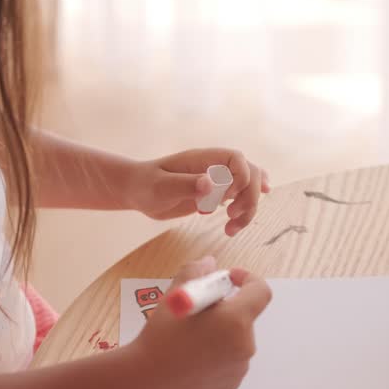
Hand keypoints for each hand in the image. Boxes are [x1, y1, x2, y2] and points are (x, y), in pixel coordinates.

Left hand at [130, 149, 270, 235]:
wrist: (138, 192)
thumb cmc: (145, 186)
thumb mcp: (161, 187)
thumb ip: (185, 184)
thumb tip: (210, 184)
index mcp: (203, 158)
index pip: (236, 158)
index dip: (240, 177)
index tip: (226, 198)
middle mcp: (214, 167)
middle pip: (249, 174)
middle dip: (249, 197)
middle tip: (231, 217)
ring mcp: (217, 181)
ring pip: (249, 188)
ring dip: (248, 209)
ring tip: (230, 229)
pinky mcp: (216, 195)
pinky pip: (240, 198)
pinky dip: (245, 210)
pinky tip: (242, 219)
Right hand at [131, 256, 272, 388]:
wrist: (147, 381)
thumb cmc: (161, 337)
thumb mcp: (175, 296)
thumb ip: (196, 272)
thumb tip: (210, 263)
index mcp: (236, 320)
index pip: (260, 291)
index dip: (248, 279)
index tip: (230, 279)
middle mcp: (245, 345)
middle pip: (245, 317)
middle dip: (227, 309)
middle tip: (200, 312)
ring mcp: (240, 368)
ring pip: (237, 340)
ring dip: (222, 333)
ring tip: (191, 338)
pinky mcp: (232, 384)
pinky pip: (231, 361)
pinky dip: (219, 355)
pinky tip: (193, 358)